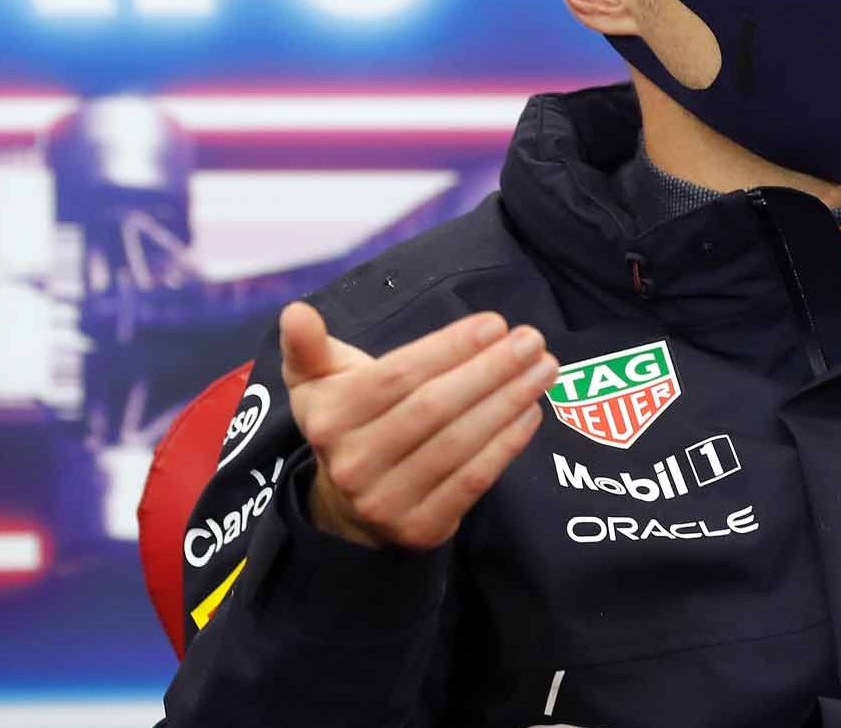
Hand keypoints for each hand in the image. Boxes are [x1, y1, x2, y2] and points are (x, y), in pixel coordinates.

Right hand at [278, 301, 557, 549]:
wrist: (348, 510)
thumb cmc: (347, 424)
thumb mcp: (318, 383)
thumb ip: (308, 347)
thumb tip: (297, 312)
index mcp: (329, 417)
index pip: (398, 376)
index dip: (450, 348)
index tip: (495, 324)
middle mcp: (353, 462)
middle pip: (433, 408)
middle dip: (490, 370)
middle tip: (532, 342)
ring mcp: (386, 500)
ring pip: (457, 443)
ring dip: (508, 402)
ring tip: (543, 369)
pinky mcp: (420, 529)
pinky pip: (471, 481)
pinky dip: (506, 445)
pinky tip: (531, 413)